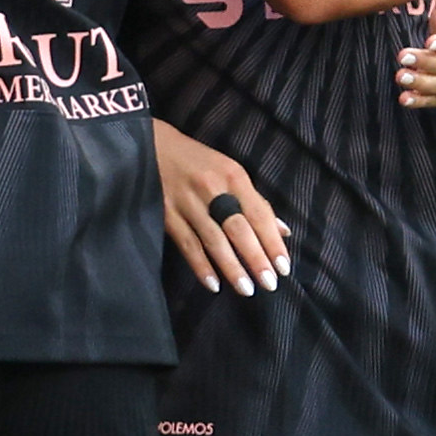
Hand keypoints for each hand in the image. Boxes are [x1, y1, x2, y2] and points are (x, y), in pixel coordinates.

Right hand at [155, 118, 286, 294]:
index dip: (272, 242)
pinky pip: (187, 244)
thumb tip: (283, 232)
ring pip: (213, 240)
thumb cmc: (199, 162)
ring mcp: (187, 202)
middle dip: (255, 258)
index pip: (258, 213)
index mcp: (233, 176)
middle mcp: (212, 188)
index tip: (283, 268)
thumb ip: (255, 202)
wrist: (152, 146)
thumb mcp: (230, 172)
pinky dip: (200, 265)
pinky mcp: (166, 213)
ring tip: (246, 289)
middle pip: (238, 228)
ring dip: (231, 267)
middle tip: (269, 284)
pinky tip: (213, 284)